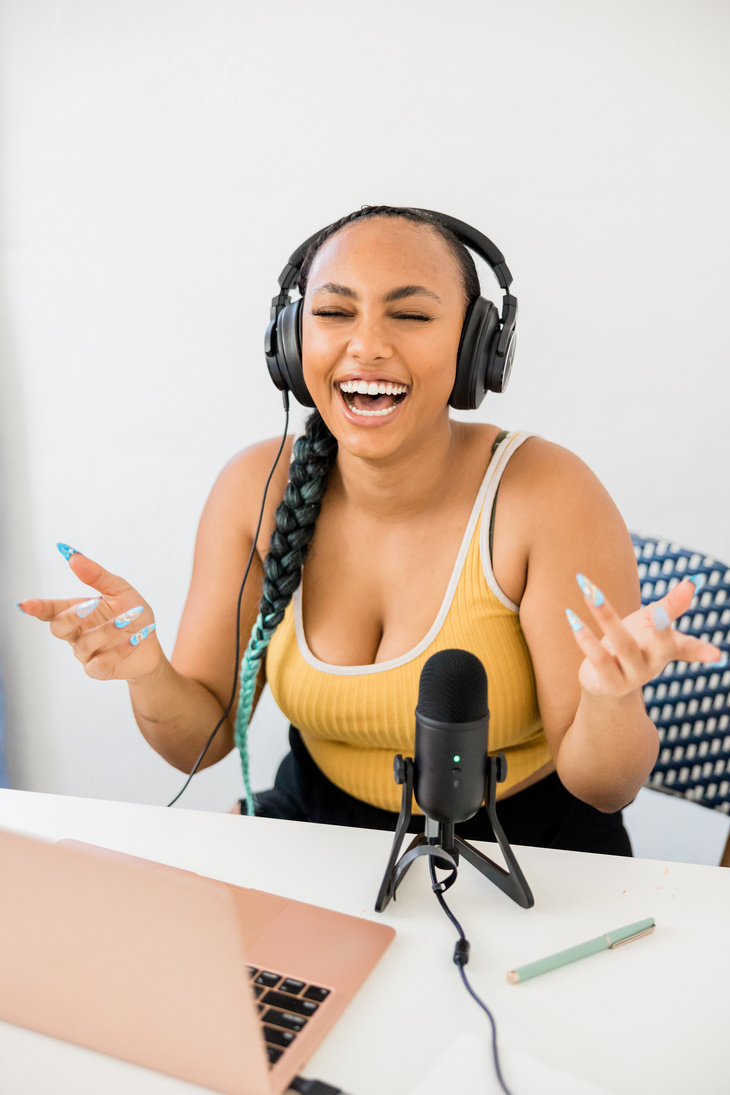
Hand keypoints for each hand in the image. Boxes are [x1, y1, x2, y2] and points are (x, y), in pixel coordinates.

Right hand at [17, 545, 160, 681]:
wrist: (152, 644)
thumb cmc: (133, 615)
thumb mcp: (119, 590)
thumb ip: (97, 576)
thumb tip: (73, 556)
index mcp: (78, 612)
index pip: (51, 610)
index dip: (37, 608)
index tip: (25, 604)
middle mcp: (77, 633)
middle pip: (58, 628)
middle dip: (72, 616)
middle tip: (91, 605)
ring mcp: (86, 653)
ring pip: (84, 644)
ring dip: (107, 630)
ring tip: (128, 620)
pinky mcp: (98, 670)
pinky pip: (101, 663)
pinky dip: (119, 649)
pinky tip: (135, 639)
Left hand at [566, 574, 725, 699]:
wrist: (605, 685)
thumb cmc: (632, 646)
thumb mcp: (650, 624)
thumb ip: (670, 606)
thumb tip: (693, 582)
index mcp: (665, 651)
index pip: (686, 649)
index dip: (701, 651)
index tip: (717, 656)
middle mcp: (651, 666)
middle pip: (658, 646)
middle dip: (661, 630)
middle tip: (661, 612)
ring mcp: (630, 676)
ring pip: (622, 645)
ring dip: (606, 616)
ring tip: (591, 592)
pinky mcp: (607, 682)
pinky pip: (597, 658)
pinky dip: (584, 638)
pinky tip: (572, 617)